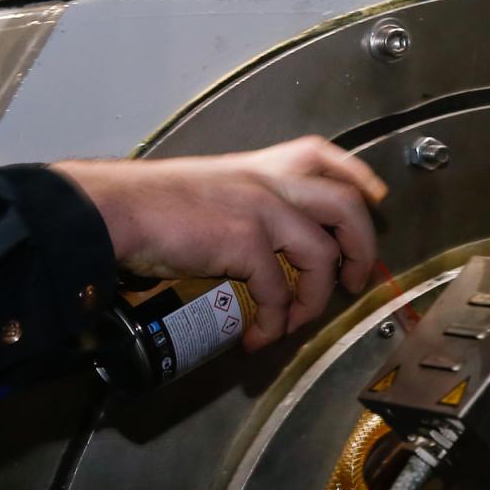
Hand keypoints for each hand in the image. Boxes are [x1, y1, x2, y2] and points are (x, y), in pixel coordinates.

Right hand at [53, 137, 385, 350]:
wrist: (115, 211)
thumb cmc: (146, 205)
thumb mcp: (204, 191)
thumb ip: (236, 208)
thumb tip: (253, 249)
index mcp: (256, 166)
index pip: (321, 155)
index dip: (357, 176)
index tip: (374, 199)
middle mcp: (266, 181)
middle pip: (345, 205)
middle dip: (362, 246)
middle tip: (354, 277)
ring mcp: (260, 208)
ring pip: (324, 253)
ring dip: (319, 297)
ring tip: (301, 319)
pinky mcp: (246, 240)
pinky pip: (281, 290)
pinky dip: (277, 319)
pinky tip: (260, 333)